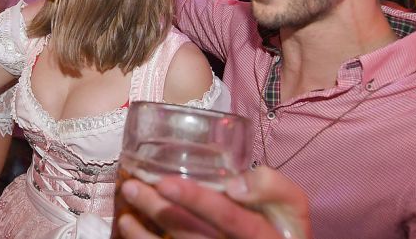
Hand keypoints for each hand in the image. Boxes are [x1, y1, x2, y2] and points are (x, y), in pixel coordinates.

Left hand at [116, 167, 310, 238]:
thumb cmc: (281, 228)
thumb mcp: (291, 208)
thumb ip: (272, 188)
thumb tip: (236, 184)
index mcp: (262, 236)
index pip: (231, 219)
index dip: (199, 201)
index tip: (166, 183)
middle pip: (193, 235)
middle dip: (160, 211)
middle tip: (133, 187)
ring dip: (145, 233)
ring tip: (125, 209)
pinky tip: (130, 230)